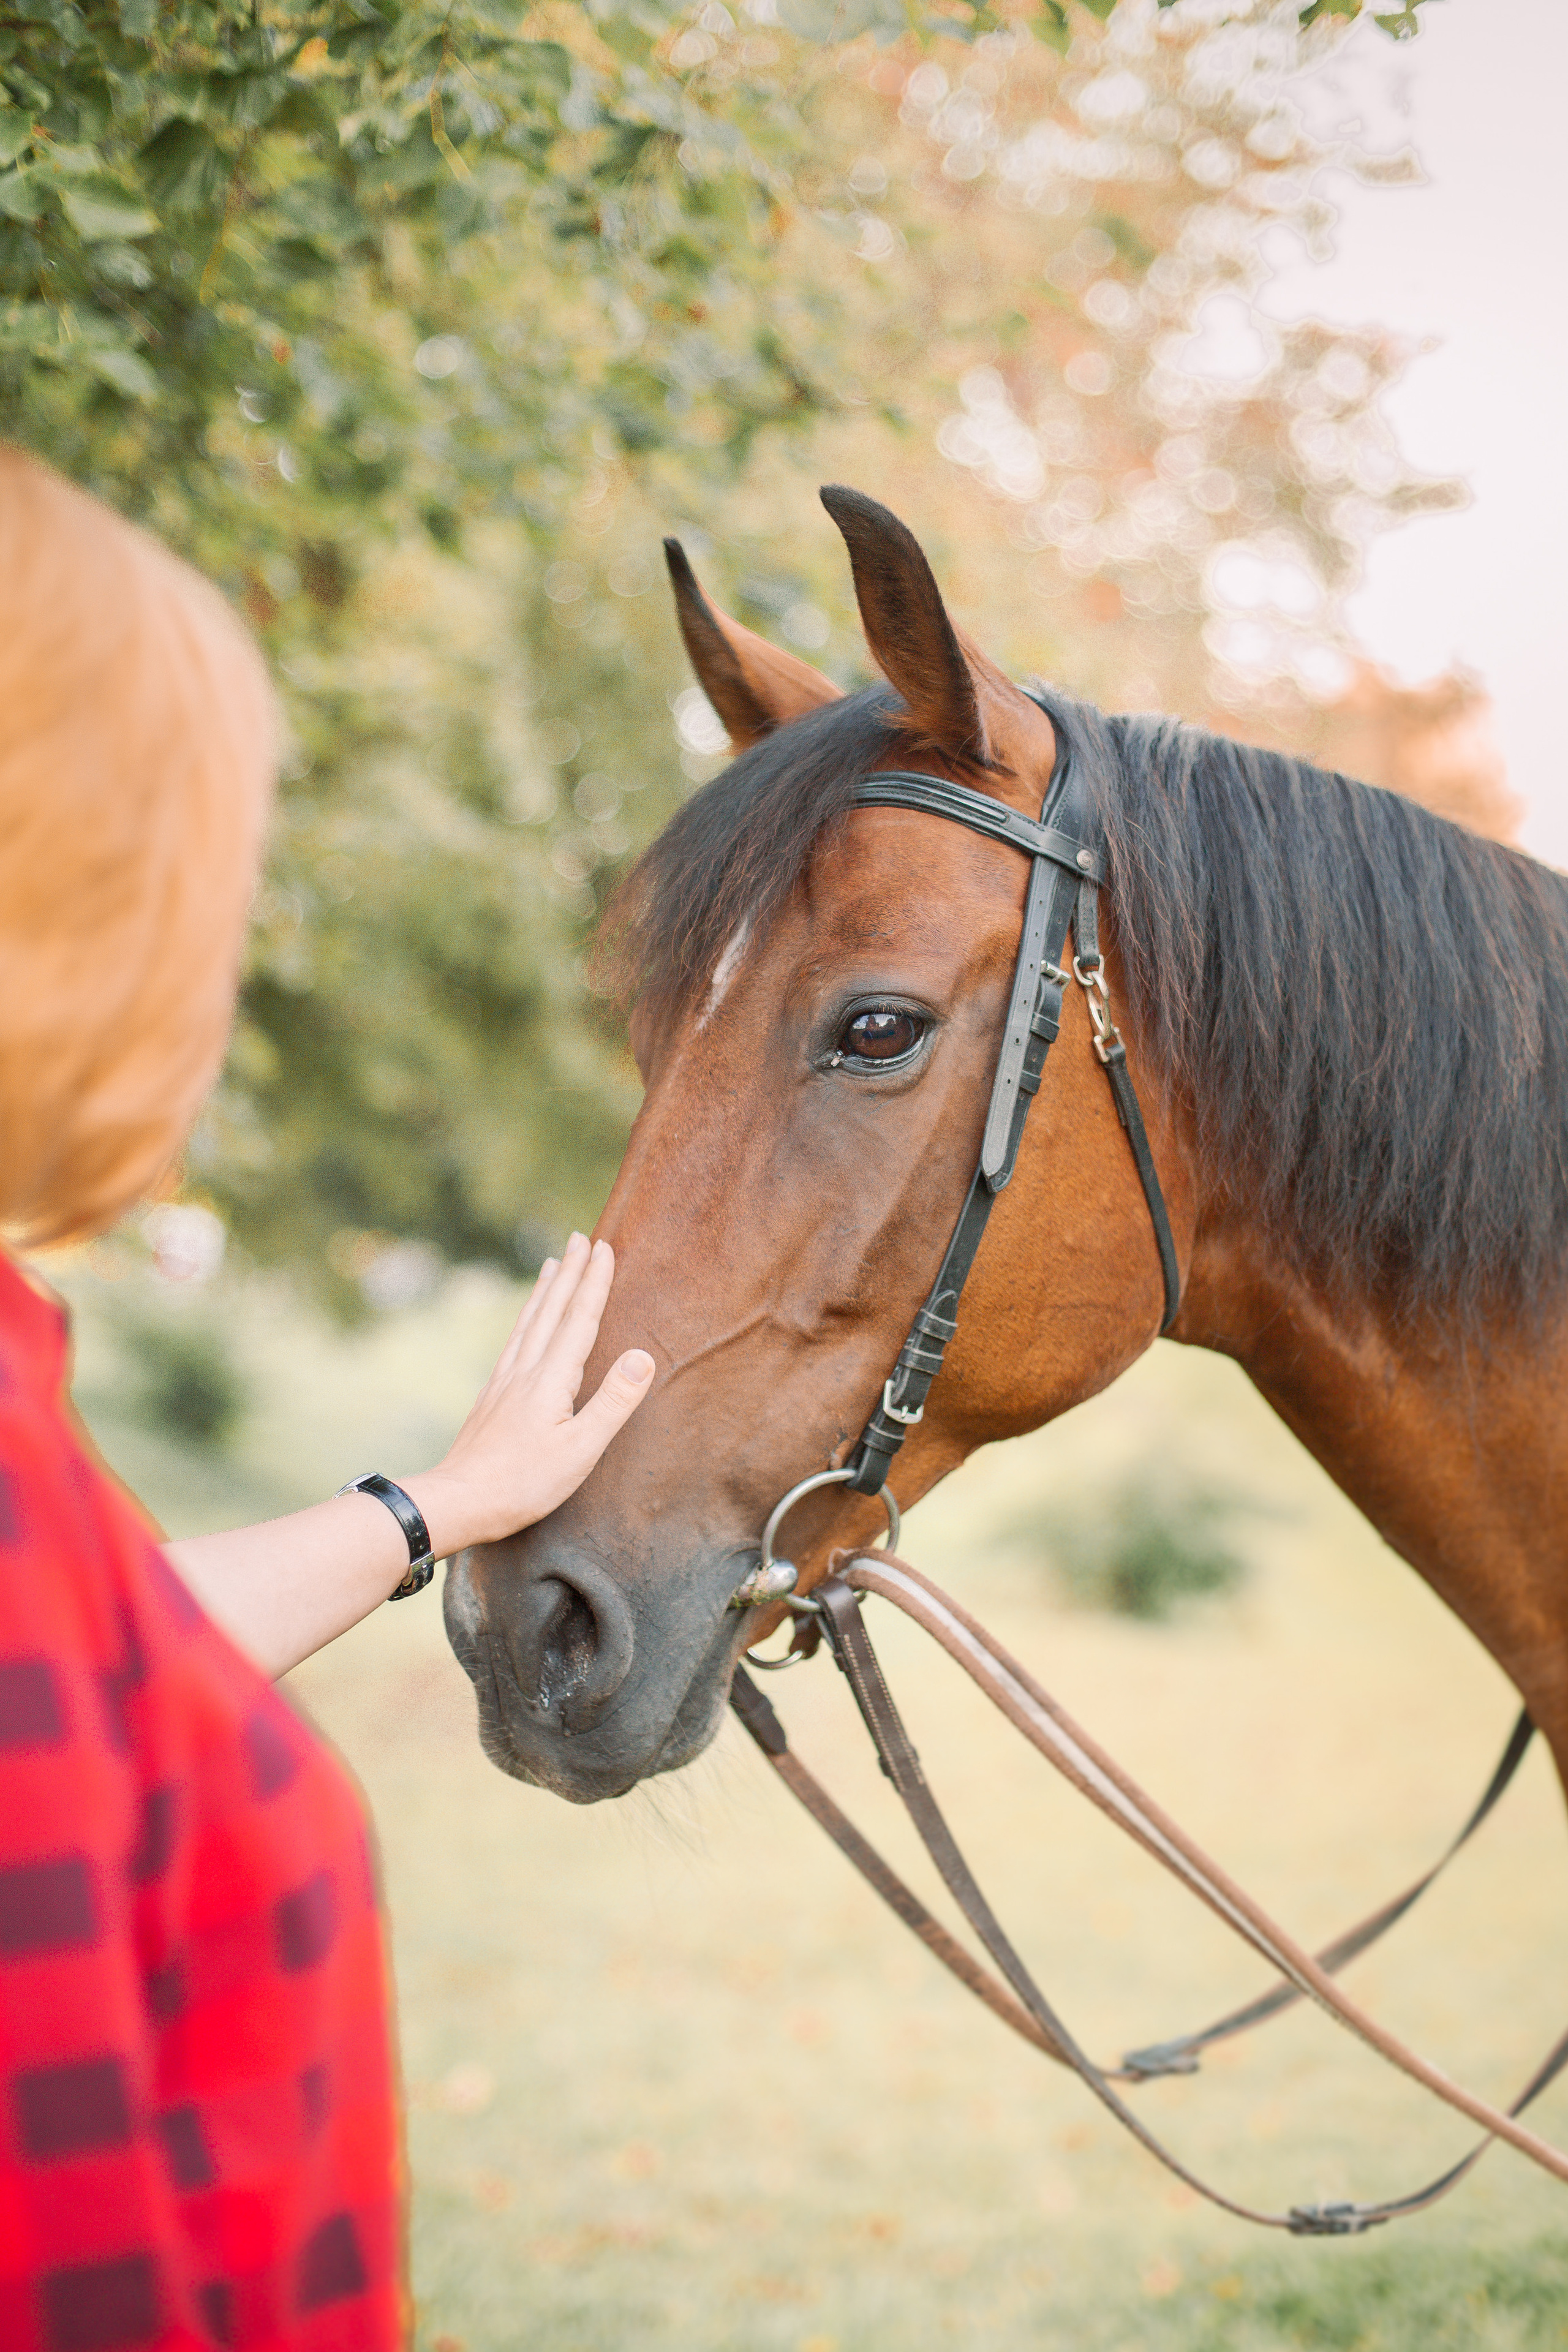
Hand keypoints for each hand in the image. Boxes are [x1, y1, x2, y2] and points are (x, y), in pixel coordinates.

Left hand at [400, 1233, 652, 1557]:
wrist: (460, 1500)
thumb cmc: (524, 1482)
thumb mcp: (581, 1449)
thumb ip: (613, 1401)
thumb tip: (643, 1355)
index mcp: (551, 1379)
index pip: (579, 1320)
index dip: (594, 1282)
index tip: (604, 1247)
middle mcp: (526, 1370)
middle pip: (552, 1310)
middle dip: (570, 1273)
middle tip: (580, 1237)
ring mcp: (505, 1381)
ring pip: (528, 1322)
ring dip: (544, 1289)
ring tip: (551, 1263)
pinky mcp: (493, 1396)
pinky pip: (514, 1342)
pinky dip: (525, 1319)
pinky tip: (524, 1322)